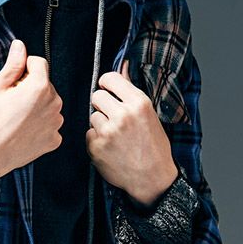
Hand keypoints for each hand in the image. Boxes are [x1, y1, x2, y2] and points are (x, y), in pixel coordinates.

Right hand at [0, 39, 62, 181]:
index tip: (12, 80)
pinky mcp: (54, 140)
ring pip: (48, 105)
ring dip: (37, 107)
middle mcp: (54, 103)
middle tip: (11, 101)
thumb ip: (13, 64)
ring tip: (16, 117)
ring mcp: (56, 124)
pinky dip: (39, 126)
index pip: (39, 63)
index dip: (23, 68)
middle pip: (45, 85)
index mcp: (40, 86)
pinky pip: (49, 125)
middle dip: (31, 88)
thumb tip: (20, 45)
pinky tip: (22, 131)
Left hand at [86, 59, 177, 205]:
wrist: (152, 178)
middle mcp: (123, 115)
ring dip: (100, 123)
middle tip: (113, 116)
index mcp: (139, 103)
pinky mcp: (96, 146)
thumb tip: (122, 65)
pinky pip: (88, 133)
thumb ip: (131, 90)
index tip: (109, 91)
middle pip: (97, 95)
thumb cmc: (153, 146)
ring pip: (92, 115)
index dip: (107, 84)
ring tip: (115, 135)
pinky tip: (110, 147)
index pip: (110, 78)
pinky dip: (96, 139)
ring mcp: (107, 131)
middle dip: (103, 105)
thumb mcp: (149, 114)